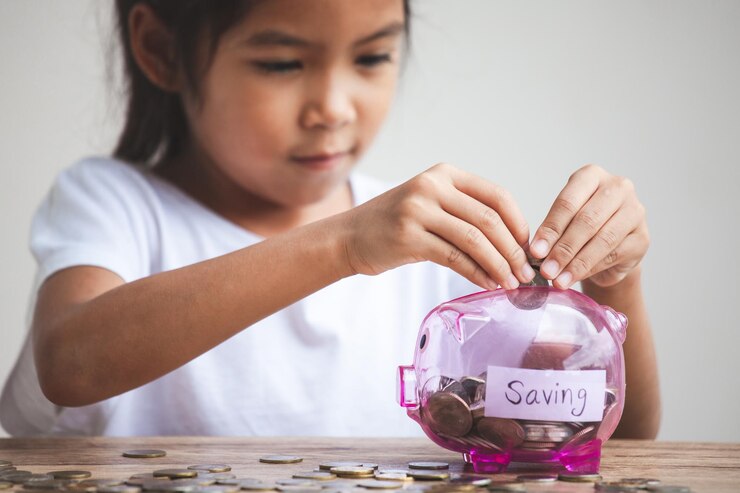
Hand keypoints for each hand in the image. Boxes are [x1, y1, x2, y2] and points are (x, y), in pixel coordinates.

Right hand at [343, 163, 534, 289]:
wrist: (349, 236)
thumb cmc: (395, 224)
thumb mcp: (430, 205)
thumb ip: (465, 213)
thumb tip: (512, 243)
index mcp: (444, 174)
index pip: (497, 195)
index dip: (519, 223)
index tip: (528, 248)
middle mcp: (431, 186)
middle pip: (489, 219)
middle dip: (513, 250)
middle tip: (526, 273)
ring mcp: (418, 210)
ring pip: (475, 240)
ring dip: (499, 265)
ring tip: (511, 283)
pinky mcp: (408, 236)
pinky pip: (455, 258)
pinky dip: (477, 274)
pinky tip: (488, 285)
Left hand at [529, 164, 648, 288]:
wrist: (609, 245)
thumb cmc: (580, 227)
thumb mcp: (563, 221)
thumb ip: (553, 232)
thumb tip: (538, 252)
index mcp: (591, 176)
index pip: (568, 202)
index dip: (551, 229)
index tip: (535, 252)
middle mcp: (617, 188)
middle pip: (586, 220)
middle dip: (563, 249)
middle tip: (546, 270)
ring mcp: (635, 211)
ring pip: (602, 239)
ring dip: (576, 263)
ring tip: (558, 279)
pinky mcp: (642, 237)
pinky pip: (614, 255)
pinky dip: (591, 269)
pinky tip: (574, 278)